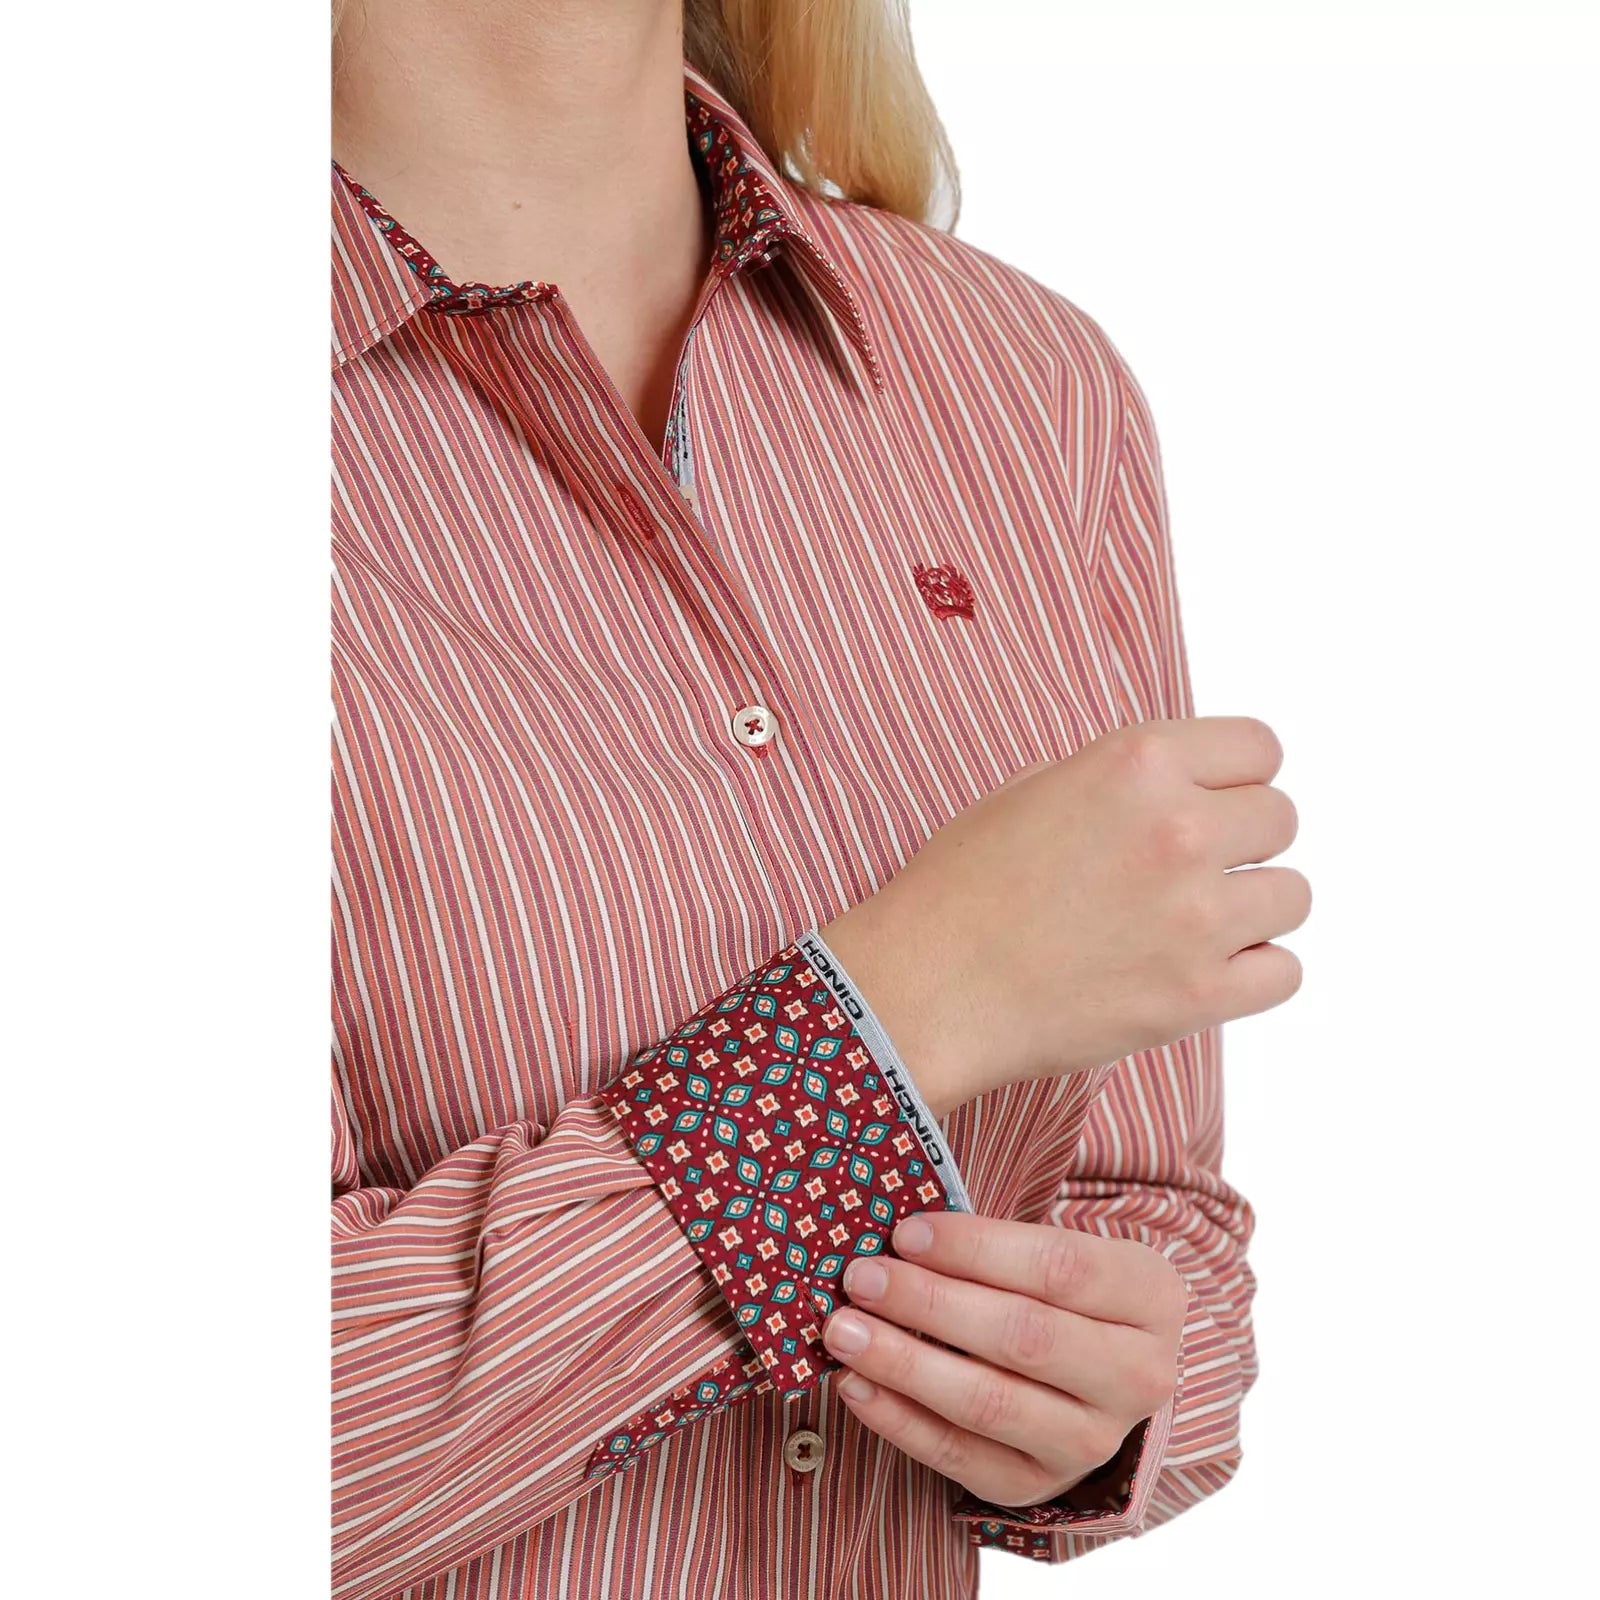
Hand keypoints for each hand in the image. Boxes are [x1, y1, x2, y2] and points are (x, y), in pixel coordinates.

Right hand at [819, 715, 1308, 1115]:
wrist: (927, 988)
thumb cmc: (962, 886)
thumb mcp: (1034, 788)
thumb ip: (1126, 777)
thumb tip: (1193, 784)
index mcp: (1137, 763)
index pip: (1261, 748)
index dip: (1235, 777)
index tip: (1211, 802)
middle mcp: (1178, 829)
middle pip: (1281, 818)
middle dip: (1242, 841)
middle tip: (1187, 872)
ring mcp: (1195, 916)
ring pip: (1292, 895)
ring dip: (1250, 908)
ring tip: (1188, 925)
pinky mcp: (1200, 994)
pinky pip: (1284, 972)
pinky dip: (1252, 973)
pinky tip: (1198, 970)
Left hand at [821, 1211, 1186, 1508]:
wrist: (1103, 1377)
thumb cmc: (1063, 1293)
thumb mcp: (1064, 1251)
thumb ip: (997, 1241)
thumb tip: (899, 1235)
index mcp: (1149, 1297)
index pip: (1060, 1268)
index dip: (976, 1249)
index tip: (905, 1232)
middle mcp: (1136, 1377)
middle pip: (1024, 1337)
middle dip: (930, 1304)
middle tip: (861, 1278)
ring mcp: (1091, 1441)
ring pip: (989, 1403)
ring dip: (904, 1363)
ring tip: (843, 1330)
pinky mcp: (1037, 1484)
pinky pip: (958, 1455)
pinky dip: (898, 1419)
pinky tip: (855, 1383)